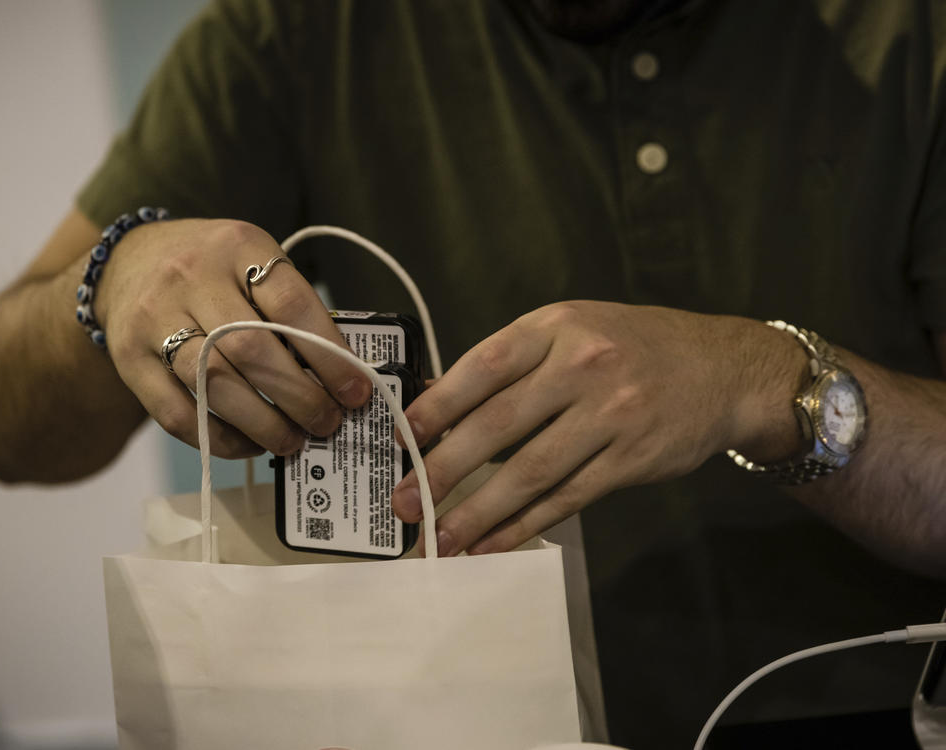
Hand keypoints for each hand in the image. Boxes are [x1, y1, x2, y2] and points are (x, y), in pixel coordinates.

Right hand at [95, 218, 370, 456]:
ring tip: (292, 441)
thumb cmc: (215, 270)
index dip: (329, 355)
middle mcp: (192, 277)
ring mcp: (154, 317)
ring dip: (263, 423)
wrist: (129, 261)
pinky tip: (249, 445)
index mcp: (239, 246)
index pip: (291, 304)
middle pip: (251, 349)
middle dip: (300, 397)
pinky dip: (219, 438)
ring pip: (213, 383)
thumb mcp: (255, 263)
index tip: (355, 391)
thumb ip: (292, 309)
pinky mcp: (129, 358)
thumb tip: (341, 377)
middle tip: (327, 423)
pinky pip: (176, 413)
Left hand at [391, 301, 802, 554]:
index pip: (484, 365)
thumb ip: (512, 362)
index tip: (403, 439)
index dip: (438, 406)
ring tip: (440, 538)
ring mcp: (612, 415)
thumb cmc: (632, 346)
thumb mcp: (571, 329)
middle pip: (499, 425)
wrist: (722, 369)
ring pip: (530, 472)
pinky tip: (493, 543)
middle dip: (444, 470)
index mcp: (557, 326)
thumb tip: (438, 402)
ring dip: (478, 512)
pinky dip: (524, 525)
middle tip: (406, 503)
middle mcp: (583, 366)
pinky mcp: (631, 460)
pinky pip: (567, 499)